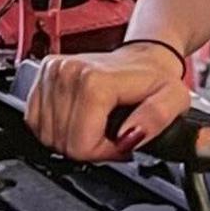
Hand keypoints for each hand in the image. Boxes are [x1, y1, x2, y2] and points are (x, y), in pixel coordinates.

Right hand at [22, 39, 191, 162]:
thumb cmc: (156, 79)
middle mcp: (67, 72)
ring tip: (98, 128)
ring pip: (46, 134)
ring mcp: (52, 72)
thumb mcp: (174, 100)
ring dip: (72, 139)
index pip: (80, 144)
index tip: (122, 142)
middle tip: (113, 137)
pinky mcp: (43, 74)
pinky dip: (55, 128)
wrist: (142, 56)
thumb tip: (127, 137)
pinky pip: (35, 119)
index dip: (103, 154)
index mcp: (95, 81)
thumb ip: (155, 120)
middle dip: (89, 148)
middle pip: (62, 141)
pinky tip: (78, 122)